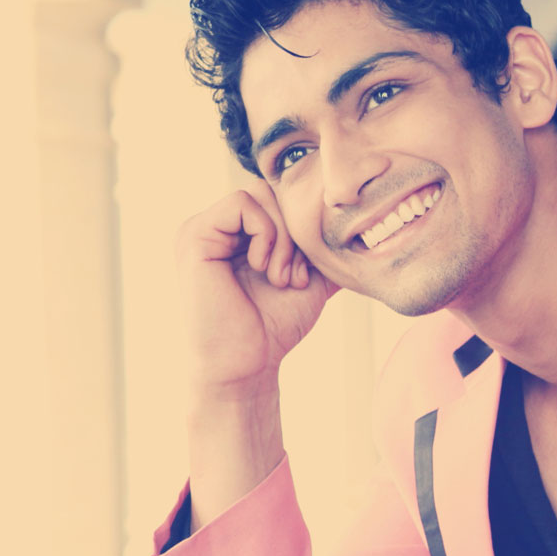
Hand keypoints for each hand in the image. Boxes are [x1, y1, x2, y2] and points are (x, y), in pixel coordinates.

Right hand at [175, 179, 337, 401]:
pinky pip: (242, 204)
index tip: (303, 273)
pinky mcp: (195, 235)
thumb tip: (361, 229)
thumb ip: (322, 251)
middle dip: (294, 232)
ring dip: (282, 237)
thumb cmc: (274, 327)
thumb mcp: (309, 279)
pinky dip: (265, 234)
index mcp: (235, 234)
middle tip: (292, 276)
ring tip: (279, 276)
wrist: (247, 365)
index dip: (300, 228)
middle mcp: (215, 227)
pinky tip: (262, 267)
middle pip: (270, 190)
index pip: (278, 198)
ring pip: (259, 193)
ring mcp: (201, 229)